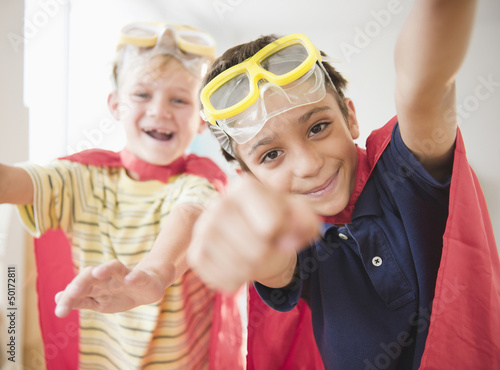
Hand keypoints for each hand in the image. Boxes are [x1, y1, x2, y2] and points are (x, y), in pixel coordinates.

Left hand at [54, 260, 167, 316]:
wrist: (147, 288)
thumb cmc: (120, 294)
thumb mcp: (99, 302)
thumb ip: (80, 300)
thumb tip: (56, 298)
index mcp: (96, 286)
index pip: (79, 288)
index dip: (68, 298)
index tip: (60, 312)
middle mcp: (107, 278)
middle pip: (91, 275)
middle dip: (81, 282)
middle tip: (72, 292)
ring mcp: (124, 276)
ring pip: (114, 267)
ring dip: (106, 269)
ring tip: (96, 273)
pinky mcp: (142, 278)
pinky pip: (138, 275)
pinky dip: (134, 276)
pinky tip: (130, 280)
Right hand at [187, 175, 319, 292]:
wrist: (251, 235)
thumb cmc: (280, 222)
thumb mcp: (300, 215)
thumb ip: (306, 221)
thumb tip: (286, 241)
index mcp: (244, 186)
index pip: (272, 223)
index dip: (284, 232)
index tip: (278, 226)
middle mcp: (217, 203)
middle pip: (257, 249)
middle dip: (270, 253)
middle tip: (266, 243)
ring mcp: (202, 229)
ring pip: (241, 268)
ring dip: (255, 268)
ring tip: (253, 254)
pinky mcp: (195, 255)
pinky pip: (225, 281)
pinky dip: (239, 280)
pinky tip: (238, 264)